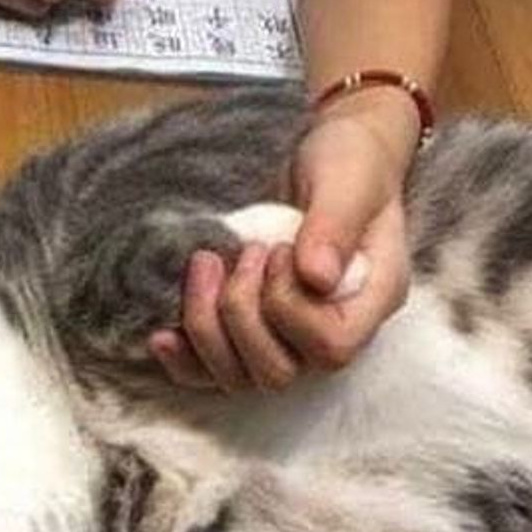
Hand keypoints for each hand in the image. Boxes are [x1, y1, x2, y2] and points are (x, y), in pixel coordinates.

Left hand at [150, 100, 415, 391]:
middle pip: (278, 372)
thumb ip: (334, 226)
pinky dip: (184, 357)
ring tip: (205, 264)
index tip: (275, 251)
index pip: (332, 347)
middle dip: (240, 313)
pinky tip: (161, 334)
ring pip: (240, 378)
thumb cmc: (350, 164)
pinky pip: (212, 371)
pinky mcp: (253, 328)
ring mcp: (290, 336)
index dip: (289, 306)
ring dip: (207, 326)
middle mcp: (332, 329)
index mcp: (370, 300)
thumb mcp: (347, 182)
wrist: (333, 153)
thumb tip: (314, 277)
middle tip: (242, 252)